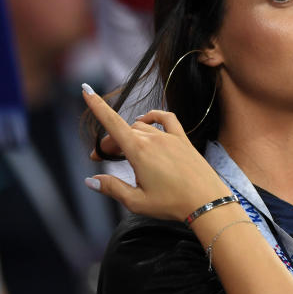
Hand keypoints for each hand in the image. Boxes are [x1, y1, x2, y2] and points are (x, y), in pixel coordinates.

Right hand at [81, 84, 230, 220]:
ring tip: (124, 153)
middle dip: (110, 142)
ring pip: (141, 128)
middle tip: (102, 158)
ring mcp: (170, 137)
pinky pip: (166, 119)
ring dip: (129, 135)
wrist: (207, 202)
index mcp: (138, 151)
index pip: (112, 122)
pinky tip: (147, 122)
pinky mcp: (183, 140)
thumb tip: (91, 181)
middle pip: (124, 131)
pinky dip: (153, 117)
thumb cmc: (172, 204)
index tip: (85, 89)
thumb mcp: (137, 201)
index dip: (97, 105)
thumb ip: (112, 188)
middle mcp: (153, 139)